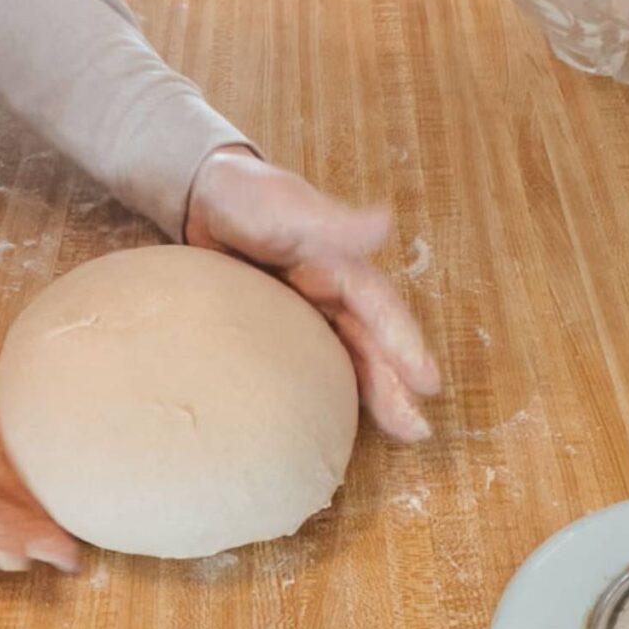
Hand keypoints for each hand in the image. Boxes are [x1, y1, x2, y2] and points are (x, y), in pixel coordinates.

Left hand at [187, 148, 439, 441]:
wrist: (202, 200)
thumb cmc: (245, 195)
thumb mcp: (283, 206)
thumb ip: (328, 221)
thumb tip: (383, 222)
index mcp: (339, 265)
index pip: (377, 307)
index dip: (403, 343)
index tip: (426, 381)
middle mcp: (331, 293)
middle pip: (369, 342)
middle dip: (396, 383)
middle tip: (418, 429)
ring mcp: (308, 313)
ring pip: (346, 356)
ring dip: (374, 392)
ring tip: (401, 432)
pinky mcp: (281, 328)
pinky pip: (310, 361)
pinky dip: (328, 388)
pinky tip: (334, 421)